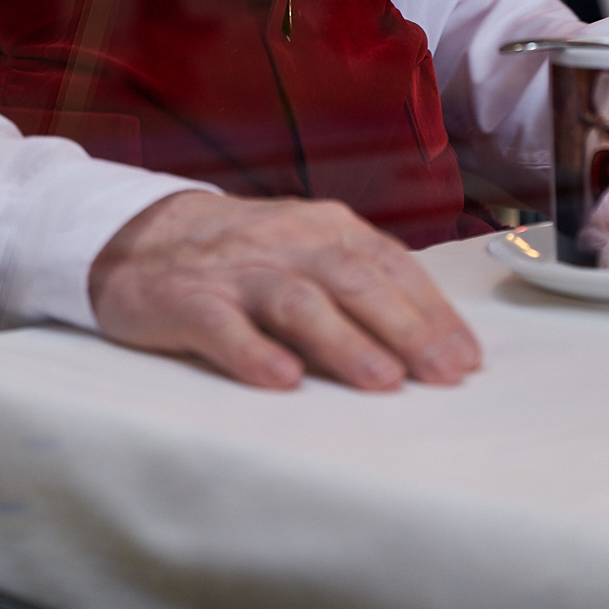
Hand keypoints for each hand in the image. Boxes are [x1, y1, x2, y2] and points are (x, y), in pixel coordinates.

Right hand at [89, 191, 481, 392]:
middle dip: (407, 328)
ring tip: (383, 381)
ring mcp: (237, 272)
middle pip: (355, 280)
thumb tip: (433, 337)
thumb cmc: (245, 256)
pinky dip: (254, 352)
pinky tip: (282, 380)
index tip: (467, 358)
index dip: (432, 311)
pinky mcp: (187, 302)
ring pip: (298, 302)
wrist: (141, 238)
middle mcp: (288, 242)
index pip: (390, 265)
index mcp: (325, 228)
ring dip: (345, 342)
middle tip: (445, 375)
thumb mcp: (307, 250)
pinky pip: (223, 327)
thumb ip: (360, 281)